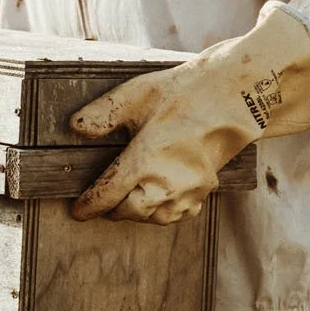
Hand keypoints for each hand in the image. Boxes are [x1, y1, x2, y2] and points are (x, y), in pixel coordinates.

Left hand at [69, 6, 309, 224]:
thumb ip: (103, 113)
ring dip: (136, 213)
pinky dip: (162, 213)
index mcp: (146, 158)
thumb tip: (75, 127)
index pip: (108, 193)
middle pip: (129, 212)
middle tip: (101, 203)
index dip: (89, 205)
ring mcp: (190, 188)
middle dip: (112, 210)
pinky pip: (179, 214)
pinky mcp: (206, 190)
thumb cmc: (184, 92)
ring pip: (154, 218)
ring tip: (125, 202)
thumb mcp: (136, 94)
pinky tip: (155, 199)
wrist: (233, 96)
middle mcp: (167, 181)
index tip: (77, 211)